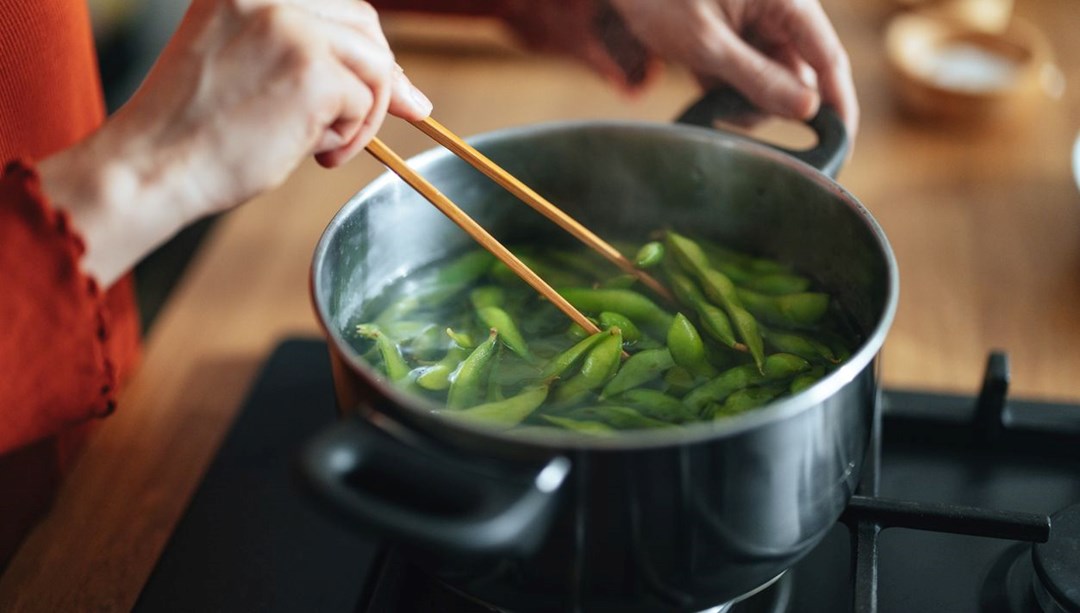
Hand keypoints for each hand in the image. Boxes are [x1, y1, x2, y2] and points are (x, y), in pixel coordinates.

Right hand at [39, 0, 429, 286]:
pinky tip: (312, 154)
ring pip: (375, 66)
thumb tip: (396, 81)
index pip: (336, 5)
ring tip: (325, 146)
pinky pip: (363, 104)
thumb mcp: (244, 64)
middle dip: (384, 78)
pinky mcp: (312, 72)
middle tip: (389, 118)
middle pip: (366, 27)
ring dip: (365, 114)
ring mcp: (292, 30)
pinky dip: (350, 137)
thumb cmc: (193, 131)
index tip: (395, 84)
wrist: (150, 166)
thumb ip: (304, 55)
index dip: (367, 46)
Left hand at [608, 0, 857, 138]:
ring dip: (744, 99)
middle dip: (770, 103)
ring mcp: (756, 24)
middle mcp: (779, 11)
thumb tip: (807, 109)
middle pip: (798, 75)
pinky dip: (727, 88)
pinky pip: (746, 74)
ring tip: (707, 88)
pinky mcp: (734, 36)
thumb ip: (758, 77)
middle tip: (731, 112)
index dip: (838, 104)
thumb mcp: (707, 43)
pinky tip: (702, 80)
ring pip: (771, 80)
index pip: (828, 58)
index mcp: (786, 0)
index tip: (841, 145)